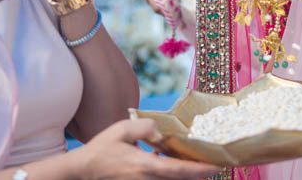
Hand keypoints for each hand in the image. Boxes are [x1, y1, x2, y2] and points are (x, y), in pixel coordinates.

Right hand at [70, 118, 220, 179]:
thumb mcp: (122, 129)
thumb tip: (162, 133)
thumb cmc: (102, 148)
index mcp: (144, 166)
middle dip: (199, 174)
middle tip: (217, 164)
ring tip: (202, 164)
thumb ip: (145, 127)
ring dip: (187, 175)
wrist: (84, 170)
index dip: (200, 170)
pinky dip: (174, 175)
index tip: (218, 167)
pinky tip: (179, 165)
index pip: (178, 170)